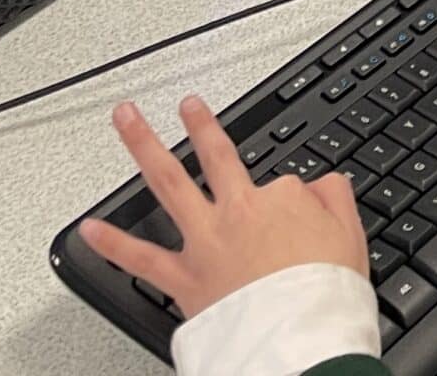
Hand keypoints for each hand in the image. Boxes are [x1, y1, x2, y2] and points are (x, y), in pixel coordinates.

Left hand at [78, 97, 368, 319]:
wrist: (297, 333)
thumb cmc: (322, 290)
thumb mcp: (349, 234)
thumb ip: (333, 199)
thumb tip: (324, 183)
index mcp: (279, 199)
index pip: (284, 184)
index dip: (294, 204)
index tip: (303, 226)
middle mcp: (235, 211)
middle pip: (214, 156)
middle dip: (199, 125)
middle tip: (186, 103)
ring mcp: (204, 242)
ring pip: (168, 184)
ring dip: (145, 147)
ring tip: (128, 121)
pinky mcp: (182, 278)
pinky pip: (140, 259)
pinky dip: (112, 244)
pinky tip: (88, 228)